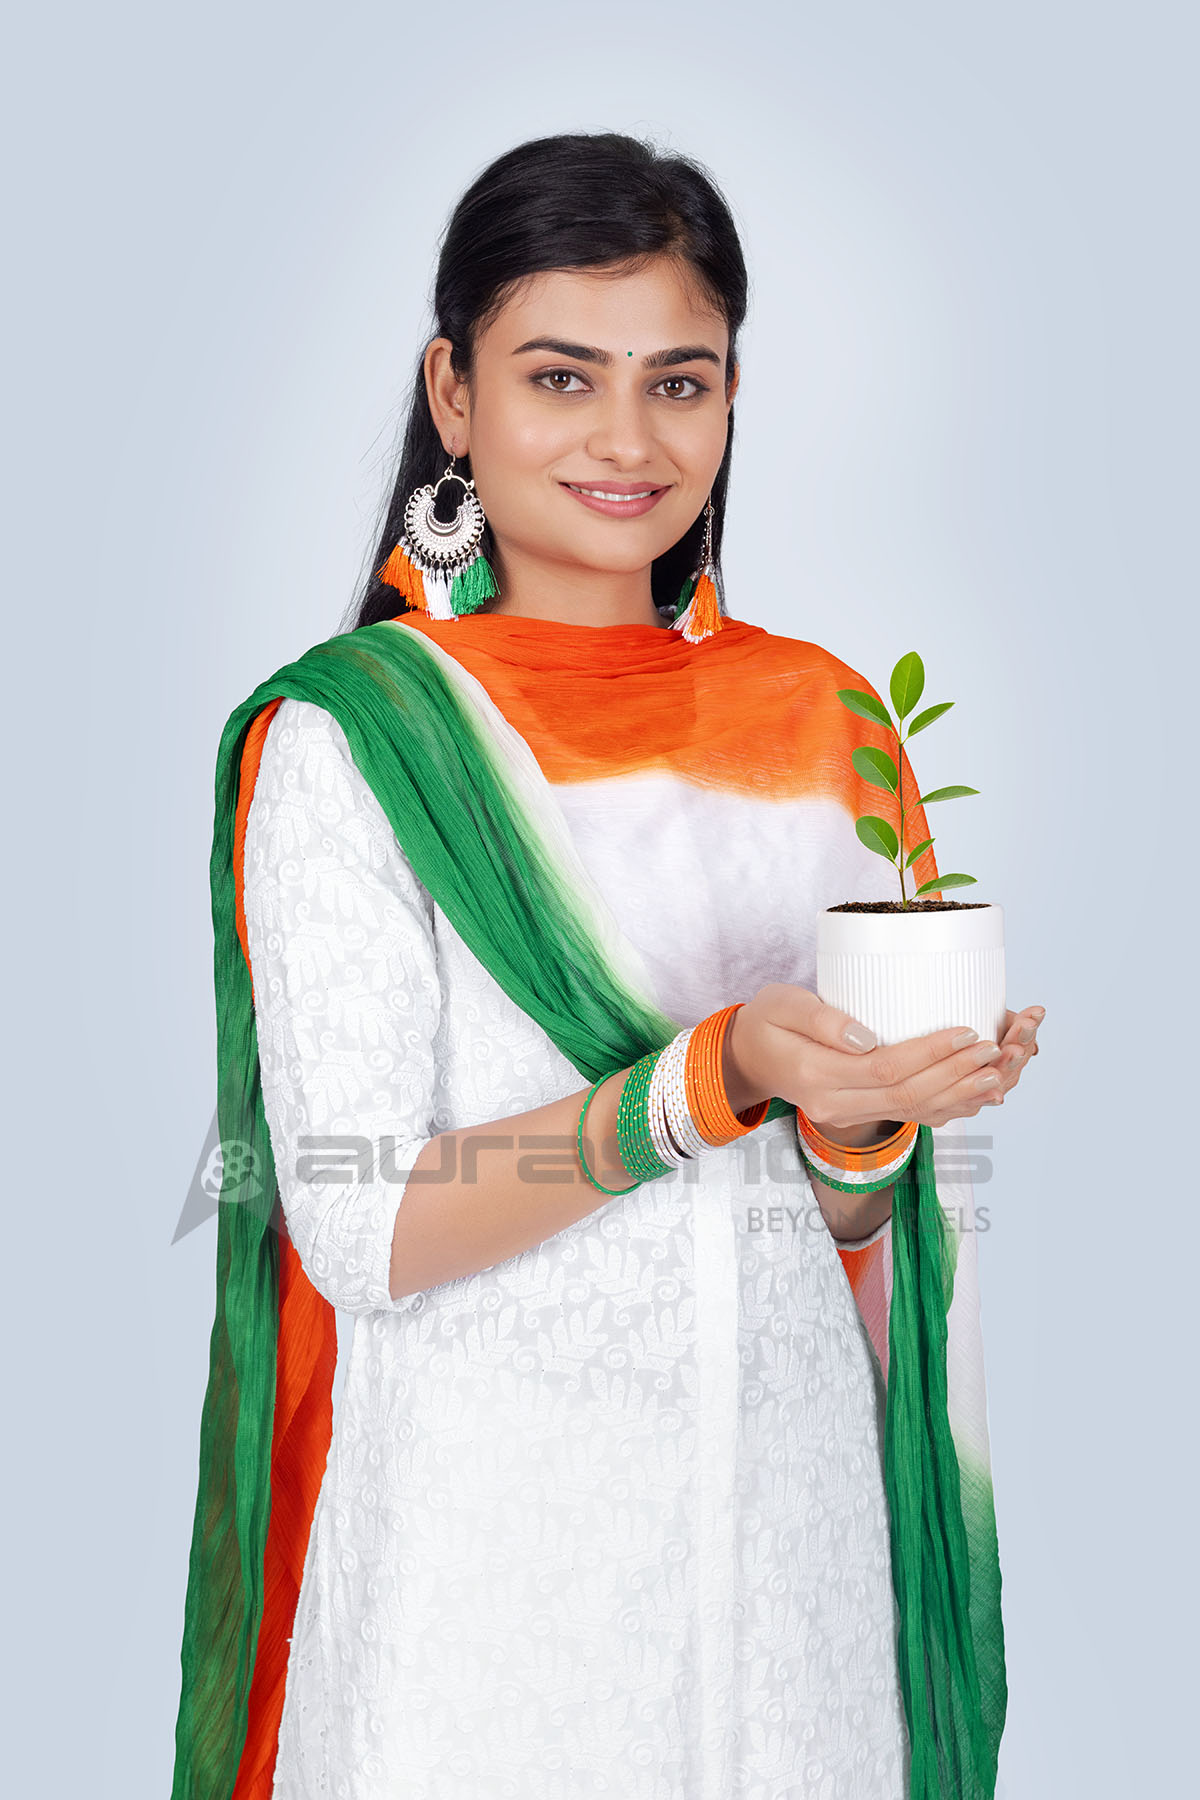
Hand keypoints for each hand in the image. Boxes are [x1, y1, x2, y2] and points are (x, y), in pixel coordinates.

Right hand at [725, 984, 1045, 1132]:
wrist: (747, 1058)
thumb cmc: (765, 1021)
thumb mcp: (781, 1005)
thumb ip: (820, 1020)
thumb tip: (867, 1036)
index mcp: (816, 1077)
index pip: (885, 1069)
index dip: (931, 1053)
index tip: (966, 1031)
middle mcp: (834, 1106)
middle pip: (908, 1095)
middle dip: (957, 1073)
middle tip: (995, 1048)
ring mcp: (848, 1116)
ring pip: (914, 1112)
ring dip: (961, 1094)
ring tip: (999, 1073)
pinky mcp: (860, 1114)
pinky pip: (910, 1116)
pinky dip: (948, 1106)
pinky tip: (977, 1094)